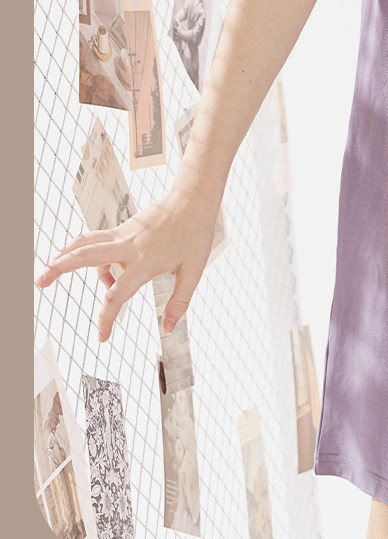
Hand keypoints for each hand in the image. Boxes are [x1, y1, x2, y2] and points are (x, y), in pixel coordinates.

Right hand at [34, 182, 218, 342]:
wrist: (193, 200)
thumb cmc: (195, 235)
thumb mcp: (193, 271)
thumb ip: (179, 302)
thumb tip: (168, 328)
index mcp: (145, 262)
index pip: (118, 295)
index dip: (106, 318)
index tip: (102, 337)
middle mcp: (128, 247)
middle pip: (86, 256)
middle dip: (60, 268)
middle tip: (41, 281)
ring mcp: (123, 235)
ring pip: (86, 242)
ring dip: (64, 254)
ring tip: (48, 270)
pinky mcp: (122, 229)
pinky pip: (97, 241)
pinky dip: (88, 254)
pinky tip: (103, 274)